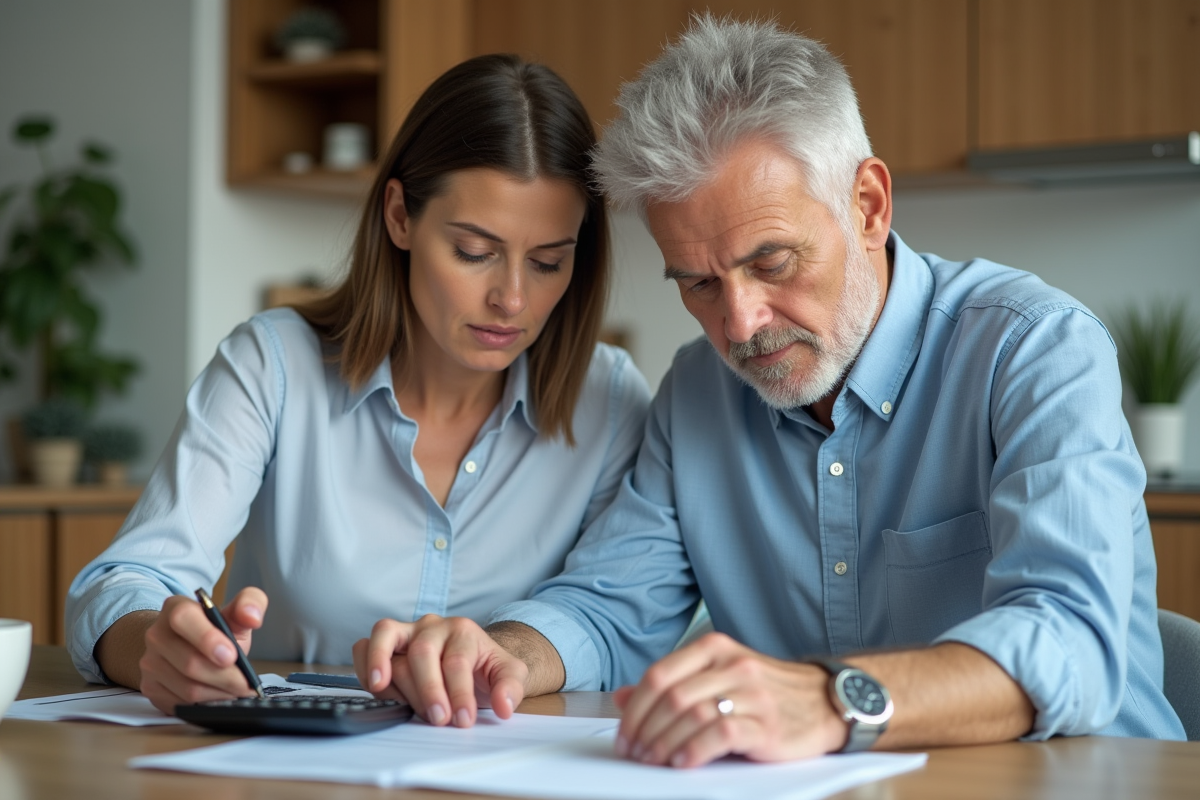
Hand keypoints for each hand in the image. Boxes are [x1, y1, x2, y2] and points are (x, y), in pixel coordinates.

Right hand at [138, 587, 267, 714]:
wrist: (191, 647)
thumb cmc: (216, 630)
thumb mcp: (236, 613)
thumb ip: (250, 604)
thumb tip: (252, 616)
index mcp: (176, 607)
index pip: (183, 618)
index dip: (207, 638)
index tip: (231, 655)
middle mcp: (157, 634)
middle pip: (189, 663)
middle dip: (225, 676)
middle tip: (246, 683)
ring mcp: (150, 663)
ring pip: (187, 688)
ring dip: (219, 693)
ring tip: (237, 690)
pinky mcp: (150, 688)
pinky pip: (181, 704)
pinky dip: (206, 704)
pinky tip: (220, 696)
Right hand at [352, 615, 527, 726]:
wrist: (471, 660)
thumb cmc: (484, 668)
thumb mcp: (509, 675)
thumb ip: (510, 688)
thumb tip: (503, 707)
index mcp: (464, 631)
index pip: (457, 662)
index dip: (458, 694)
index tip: (462, 720)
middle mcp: (433, 626)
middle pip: (422, 652)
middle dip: (429, 690)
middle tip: (438, 719)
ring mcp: (407, 631)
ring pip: (388, 640)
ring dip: (392, 678)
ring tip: (401, 705)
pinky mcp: (386, 642)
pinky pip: (365, 644)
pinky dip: (365, 664)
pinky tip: (377, 689)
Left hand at [614, 632, 847, 767]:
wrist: (826, 701)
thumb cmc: (767, 692)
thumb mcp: (717, 678)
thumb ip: (673, 685)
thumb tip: (622, 698)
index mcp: (714, 648)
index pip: (660, 675)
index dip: (634, 707)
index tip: (624, 734)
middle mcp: (732, 665)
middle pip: (672, 697)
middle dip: (645, 730)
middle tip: (635, 753)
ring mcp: (751, 693)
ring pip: (692, 715)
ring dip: (664, 743)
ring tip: (654, 760)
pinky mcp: (766, 723)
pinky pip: (721, 734)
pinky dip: (695, 750)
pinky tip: (683, 762)